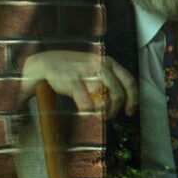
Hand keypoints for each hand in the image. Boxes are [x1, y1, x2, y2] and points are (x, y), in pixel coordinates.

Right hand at [18, 50, 137, 118]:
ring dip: (103, 111)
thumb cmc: (73, 68)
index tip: (130, 111)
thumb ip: (108, 79)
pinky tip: (85, 113)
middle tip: (109, 116)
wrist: (45, 62)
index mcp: (108, 62)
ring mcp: (87, 73)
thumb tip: (121, 100)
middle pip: (118, 93)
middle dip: (115, 109)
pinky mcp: (73, 81)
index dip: (132, 99)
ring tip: (97, 115)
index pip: (129, 81)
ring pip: (104, 99)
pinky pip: (87, 103)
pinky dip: (88, 111)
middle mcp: (100, 65)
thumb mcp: (94, 67)